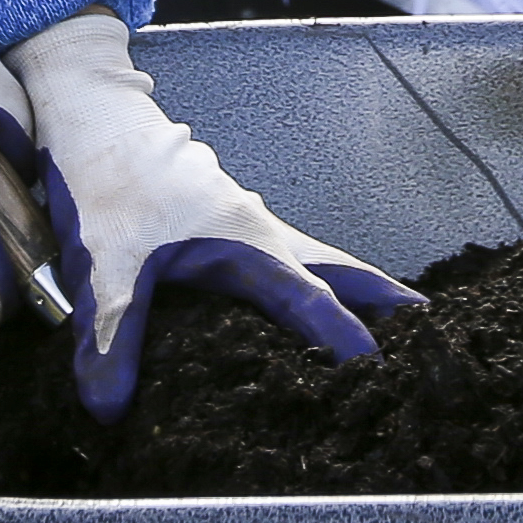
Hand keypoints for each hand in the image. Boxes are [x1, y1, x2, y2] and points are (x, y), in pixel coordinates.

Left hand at [0, 12, 419, 416]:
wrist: (90, 113)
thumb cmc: (106, 177)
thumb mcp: (103, 263)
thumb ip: (110, 337)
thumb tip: (109, 409)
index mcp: (246, 241)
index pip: (311, 298)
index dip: (343, 338)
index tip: (378, 375)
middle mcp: (262, 232)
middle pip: (343, 271)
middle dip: (387, 305)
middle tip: (432, 341)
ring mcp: (250, 223)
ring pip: (322, 261)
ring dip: (357, 294)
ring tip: (389, 335)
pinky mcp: (228, 224)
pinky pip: (293, 258)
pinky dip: (319, 284)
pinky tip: (303, 312)